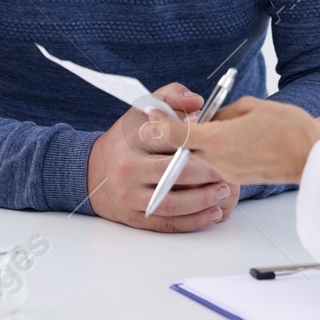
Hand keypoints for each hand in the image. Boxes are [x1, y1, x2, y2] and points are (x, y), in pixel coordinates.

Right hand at [85, 82, 240, 231]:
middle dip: (205, 174)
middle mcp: (128, 170)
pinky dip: (193, 221)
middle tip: (227, 170)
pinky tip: (213, 212)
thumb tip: (197, 102)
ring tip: (224, 191)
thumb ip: (171, 96)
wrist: (92, 171)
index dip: (194, 139)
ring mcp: (130, 197)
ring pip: (172, 204)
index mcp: (131, 141)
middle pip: (172, 174)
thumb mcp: (142, 110)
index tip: (214, 139)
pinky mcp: (135, 218)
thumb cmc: (126, 139)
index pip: (166, 139)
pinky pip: (168, 223)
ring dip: (203, 200)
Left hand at [144, 96, 319, 185]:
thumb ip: (224, 112)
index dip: (160, 124)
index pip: (177, 135)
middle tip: (185, 116)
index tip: (152, 113)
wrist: (312, 158)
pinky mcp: (237, 178)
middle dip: (183, 132)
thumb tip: (212, 118)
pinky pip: (217, 163)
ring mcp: (227, 172)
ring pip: (202, 155)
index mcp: (219, 140)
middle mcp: (218, 160)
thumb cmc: (289, 129)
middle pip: (186, 147)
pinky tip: (236, 139)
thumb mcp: (253, 107)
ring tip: (223, 126)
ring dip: (203, 142)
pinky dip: (218, 151)